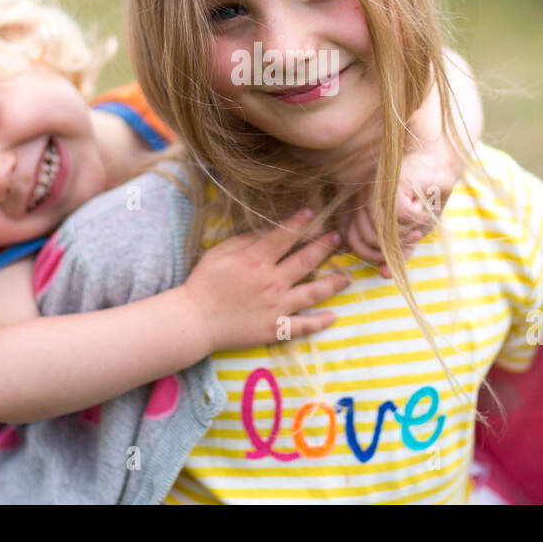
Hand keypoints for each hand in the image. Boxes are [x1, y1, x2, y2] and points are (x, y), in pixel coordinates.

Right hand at [182, 208, 348, 351]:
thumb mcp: (220, 253)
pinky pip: (303, 326)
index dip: (300, 222)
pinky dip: (320, 322)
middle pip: (306, 261)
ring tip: (348, 276)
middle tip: (339, 238)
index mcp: (255, 261)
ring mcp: (276, 307)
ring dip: (334, 282)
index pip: (284, 236)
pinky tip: (334, 316)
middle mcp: (271, 282)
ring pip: (313, 293)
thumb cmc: (204, 283)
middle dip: (325, 247)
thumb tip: (270, 232)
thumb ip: (247, 241)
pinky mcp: (275, 329)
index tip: (313, 212)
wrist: (194, 321)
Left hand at [345, 149, 451, 277]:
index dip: (376, 252)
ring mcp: (374, 189)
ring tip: (420, 221)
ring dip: (407, 232)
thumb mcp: (411, 229)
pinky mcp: (392, 184)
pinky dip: (416, 219)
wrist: (442, 161)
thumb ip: (396, 250)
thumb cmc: (426, 195)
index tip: (400, 246)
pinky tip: (424, 209)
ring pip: (380, 230)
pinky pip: (399, 217)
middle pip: (365, 240)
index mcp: (361, 207)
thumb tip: (384, 274)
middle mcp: (362, 197)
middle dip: (394, 245)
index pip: (354, 242)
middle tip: (413, 235)